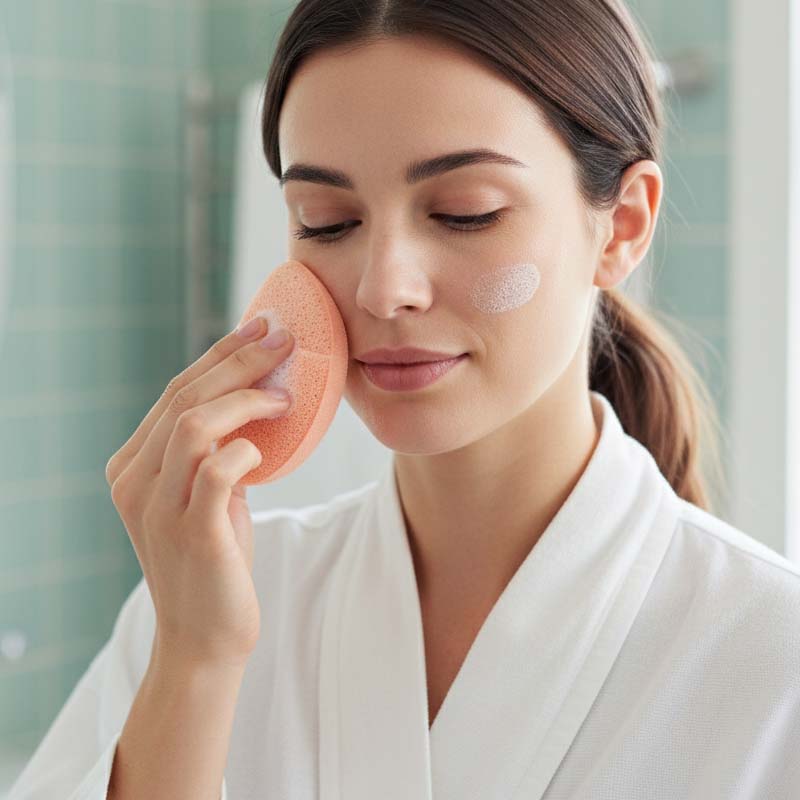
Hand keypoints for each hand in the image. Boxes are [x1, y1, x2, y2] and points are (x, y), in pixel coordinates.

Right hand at [104, 319, 294, 667]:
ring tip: (284, 398)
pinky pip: (219, 471)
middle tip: (281, 340)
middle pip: (183, 398)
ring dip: (245, 401)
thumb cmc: (215, 559)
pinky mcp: (191, 533)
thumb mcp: (208, 495)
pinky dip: (247, 450)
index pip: (175, 392)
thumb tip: (256, 399)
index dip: (218, 355)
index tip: (258, 326)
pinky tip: (266, 452)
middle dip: (238, 361)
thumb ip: (215, 452)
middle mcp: (134, 481)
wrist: (205, 637)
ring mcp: (157, 508)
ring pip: (194, 425)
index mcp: (132, 466)